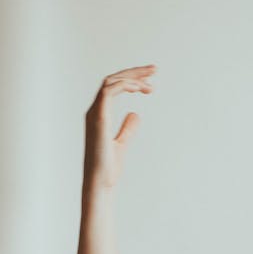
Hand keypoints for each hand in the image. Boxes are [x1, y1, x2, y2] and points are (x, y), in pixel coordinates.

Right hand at [83, 64, 156, 192]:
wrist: (100, 183)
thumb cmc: (108, 169)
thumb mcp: (122, 144)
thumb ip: (127, 128)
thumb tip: (135, 114)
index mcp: (100, 115)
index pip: (114, 87)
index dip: (132, 79)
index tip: (150, 80)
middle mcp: (95, 111)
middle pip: (113, 80)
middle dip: (134, 72)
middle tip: (155, 70)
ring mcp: (95, 114)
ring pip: (111, 82)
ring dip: (132, 77)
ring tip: (151, 82)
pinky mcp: (98, 119)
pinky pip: (109, 92)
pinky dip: (124, 86)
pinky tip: (140, 89)